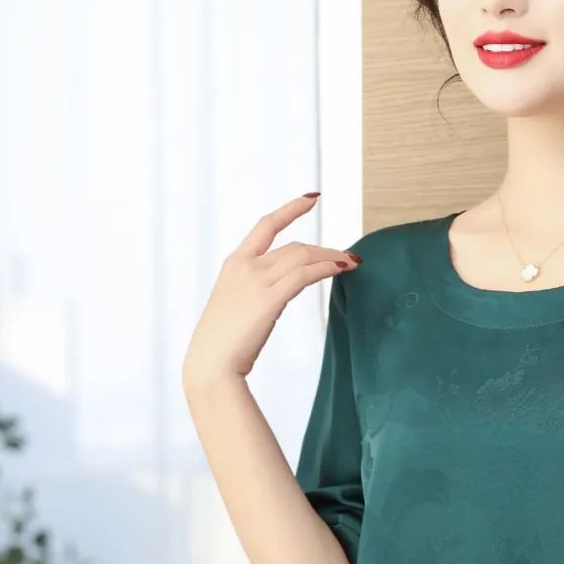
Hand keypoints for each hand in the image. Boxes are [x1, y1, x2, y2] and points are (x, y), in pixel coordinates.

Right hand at [182, 192, 360, 390]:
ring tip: (352, 262)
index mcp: (234, 264)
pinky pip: (305, 275)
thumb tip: (276, 291)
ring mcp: (256, 280)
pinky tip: (342, 268)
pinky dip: (327, 268)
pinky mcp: (269, 298)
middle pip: (294, 246)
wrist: (211, 364)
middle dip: (324, 250)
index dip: (290, 210)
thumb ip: (254, 290)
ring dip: (332, 257)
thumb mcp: (234, 304)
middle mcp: (245, 266)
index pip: (265, 226)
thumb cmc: (222, 342)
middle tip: (346, 256)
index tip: (311, 199)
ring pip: (303, 257)